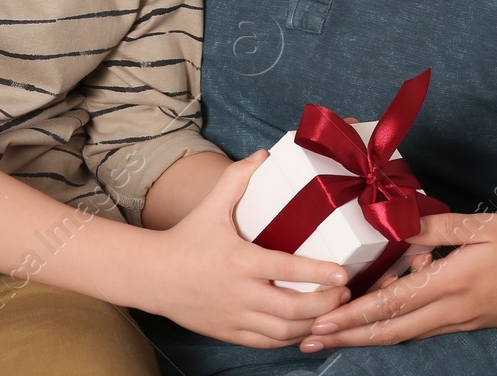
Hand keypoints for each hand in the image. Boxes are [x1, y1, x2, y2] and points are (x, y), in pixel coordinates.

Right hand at [142, 150, 352, 347]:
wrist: (151, 275)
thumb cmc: (186, 238)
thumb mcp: (211, 205)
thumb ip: (237, 178)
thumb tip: (264, 154)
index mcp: (240, 260)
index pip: (286, 268)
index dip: (319, 273)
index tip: (343, 272)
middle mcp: (239, 292)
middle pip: (291, 308)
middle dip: (325, 304)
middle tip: (345, 292)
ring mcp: (234, 316)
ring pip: (282, 331)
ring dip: (311, 324)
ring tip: (332, 311)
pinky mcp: (228, 333)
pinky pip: (265, 343)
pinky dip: (289, 339)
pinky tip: (305, 329)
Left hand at [298, 211, 496, 350]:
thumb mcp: (486, 226)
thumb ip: (438, 226)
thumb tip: (396, 222)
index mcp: (452, 282)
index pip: (393, 303)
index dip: (354, 313)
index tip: (321, 318)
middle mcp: (450, 309)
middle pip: (389, 329)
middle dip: (347, 336)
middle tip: (307, 338)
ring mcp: (457, 320)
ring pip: (401, 333)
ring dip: (364, 336)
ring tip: (331, 336)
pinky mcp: (465, 321)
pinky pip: (419, 328)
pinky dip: (391, 329)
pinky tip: (374, 324)